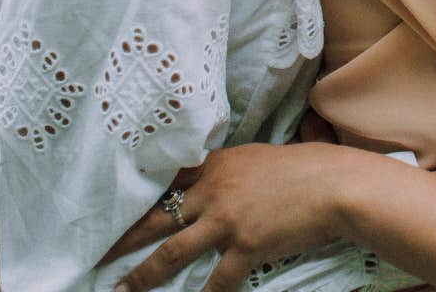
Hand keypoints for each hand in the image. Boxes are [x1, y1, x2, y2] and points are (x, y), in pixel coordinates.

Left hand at [112, 142, 352, 291]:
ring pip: (171, 253)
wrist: (338, 185)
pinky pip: (216, 280)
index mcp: (218, 165)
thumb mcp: (264, 158)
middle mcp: (214, 191)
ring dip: (143, 276)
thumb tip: (232, 179)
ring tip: (122, 290)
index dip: (141, 197)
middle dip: (123, 239)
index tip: (118, 208)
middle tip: (97, 253)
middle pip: (156, 218)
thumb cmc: (311, 167)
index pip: (169, 181)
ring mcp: (226, 220)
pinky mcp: (245, 247)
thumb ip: (238, 170)